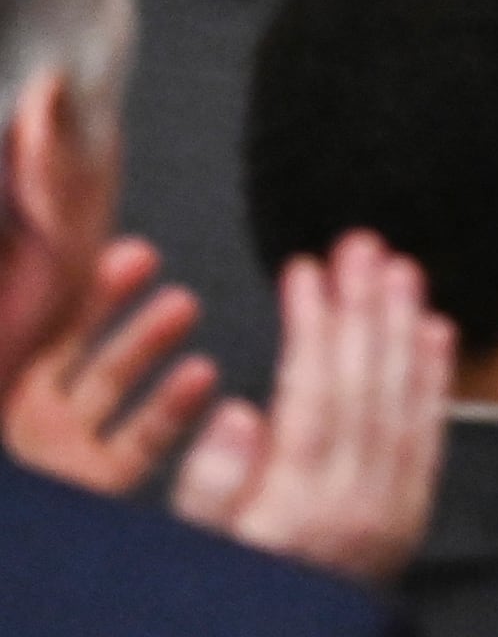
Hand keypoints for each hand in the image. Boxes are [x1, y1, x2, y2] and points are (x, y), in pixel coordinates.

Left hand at [6, 238, 218, 494]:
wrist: (8, 542)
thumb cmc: (1, 454)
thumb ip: (11, 318)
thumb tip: (23, 243)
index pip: (34, 313)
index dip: (64, 271)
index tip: (95, 232)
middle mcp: (22, 411)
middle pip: (72, 336)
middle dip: (110, 294)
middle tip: (146, 258)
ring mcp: (58, 445)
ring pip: (113, 380)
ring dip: (150, 341)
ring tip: (184, 307)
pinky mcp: (93, 481)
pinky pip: (141, 438)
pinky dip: (175, 406)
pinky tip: (199, 378)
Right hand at [172, 233, 450, 586]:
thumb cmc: (227, 585)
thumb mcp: (192, 545)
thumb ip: (213, 484)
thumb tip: (244, 409)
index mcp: (296, 507)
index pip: (314, 397)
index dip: (315, 326)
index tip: (305, 267)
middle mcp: (356, 503)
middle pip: (367, 387)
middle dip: (365, 308)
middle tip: (363, 243)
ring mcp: (394, 508)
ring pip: (406, 401)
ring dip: (405, 328)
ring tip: (402, 268)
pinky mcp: (415, 511)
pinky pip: (432, 433)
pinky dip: (436, 377)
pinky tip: (436, 328)